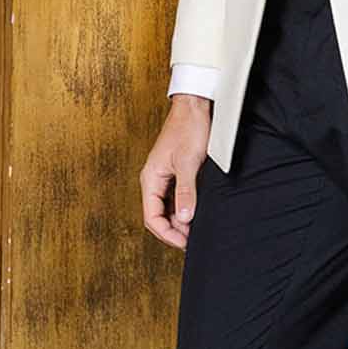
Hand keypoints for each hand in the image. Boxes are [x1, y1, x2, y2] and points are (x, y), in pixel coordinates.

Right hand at [140, 95, 211, 248]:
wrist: (195, 105)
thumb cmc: (189, 128)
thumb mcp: (188, 162)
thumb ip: (185, 191)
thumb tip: (184, 218)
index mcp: (151, 178)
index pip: (151, 217)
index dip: (167, 233)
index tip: (185, 243)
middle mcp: (154, 180)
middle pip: (158, 216)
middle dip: (174, 231)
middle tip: (194, 240)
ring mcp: (165, 176)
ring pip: (167, 208)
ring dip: (180, 221)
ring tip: (196, 230)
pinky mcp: (176, 172)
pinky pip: (176, 197)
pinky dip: (185, 208)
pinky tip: (197, 213)